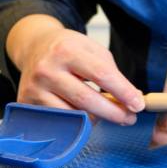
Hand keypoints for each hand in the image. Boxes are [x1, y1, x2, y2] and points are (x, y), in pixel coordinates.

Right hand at [7, 15, 144, 124]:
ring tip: (111, 115)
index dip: (123, 92)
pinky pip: (60, 120)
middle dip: (113, 112)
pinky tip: (89, 116)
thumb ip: (112, 73)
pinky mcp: (27, 103)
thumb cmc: (70, 49)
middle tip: (130, 118)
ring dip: (97, 119)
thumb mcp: (93, 49)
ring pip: (72, 114)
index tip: (138, 105)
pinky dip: (78, 121)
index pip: (101, 75)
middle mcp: (47, 69)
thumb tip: (132, 99)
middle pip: (86, 99)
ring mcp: (34, 88)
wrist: (35, 46)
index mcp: (67, 50)